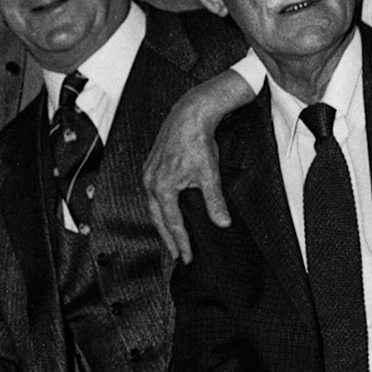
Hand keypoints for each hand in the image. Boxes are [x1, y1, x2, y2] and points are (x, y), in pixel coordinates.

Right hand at [141, 70, 250, 260]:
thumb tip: (222, 224)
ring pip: (153, 206)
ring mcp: (148, 173)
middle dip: (168, 238)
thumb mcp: (210, 174)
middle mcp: (150, 182)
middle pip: (157, 218)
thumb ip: (214, 201)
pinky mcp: (151, 165)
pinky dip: (159, 207)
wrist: (189, 114)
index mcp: (162, 187)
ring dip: (162, 223)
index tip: (188, 257)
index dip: (181, 242)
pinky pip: (152, 193)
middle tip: (178, 255)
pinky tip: (167, 209)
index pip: (172, 223)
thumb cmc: (199, 142)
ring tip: (172, 237)